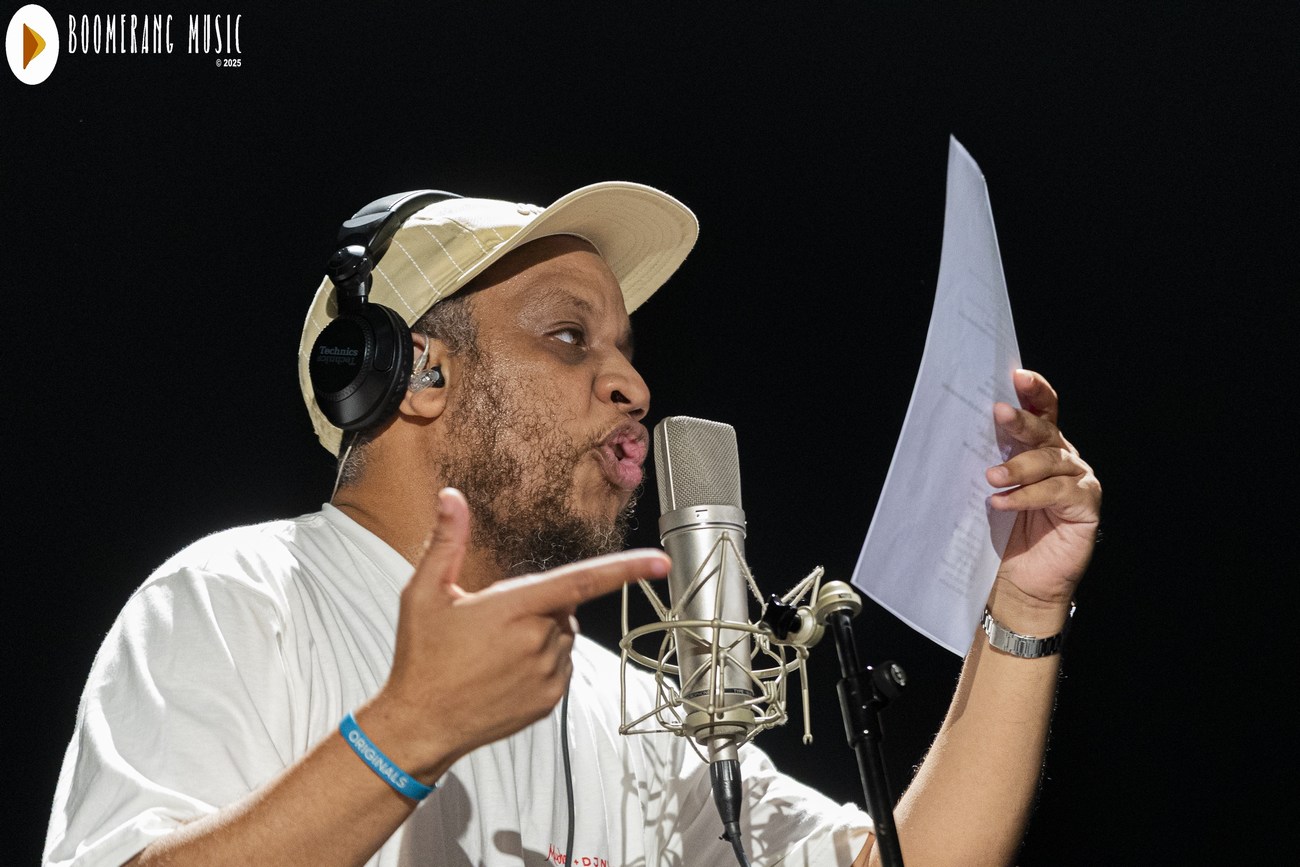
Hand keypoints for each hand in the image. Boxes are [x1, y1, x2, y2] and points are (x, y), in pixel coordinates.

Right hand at [364, 487, 668, 779]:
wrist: (420, 723)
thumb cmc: (422, 658)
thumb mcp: (424, 593)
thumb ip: (446, 541)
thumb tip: (451, 498)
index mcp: (514, 608)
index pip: (582, 580)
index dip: (625, 569)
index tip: (659, 562)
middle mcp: (538, 641)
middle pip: (562, 608)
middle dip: (539, 607)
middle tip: (492, 624)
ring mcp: (548, 674)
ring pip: (563, 637)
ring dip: (541, 636)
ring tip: (494, 652)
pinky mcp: (550, 700)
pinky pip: (562, 667)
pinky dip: (543, 663)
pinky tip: (505, 672)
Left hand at [985, 369, 1101, 628]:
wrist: (1020, 581)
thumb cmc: (1003, 532)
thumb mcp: (993, 487)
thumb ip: (991, 458)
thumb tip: (961, 429)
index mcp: (1042, 448)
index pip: (1044, 411)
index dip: (1034, 391)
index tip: (1017, 376)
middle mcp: (1064, 458)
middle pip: (1045, 431)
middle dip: (1021, 421)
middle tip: (998, 414)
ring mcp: (1078, 481)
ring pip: (1050, 461)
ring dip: (1018, 466)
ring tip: (991, 477)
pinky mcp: (1086, 505)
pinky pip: (1057, 492)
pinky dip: (1027, 496)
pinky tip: (1002, 502)